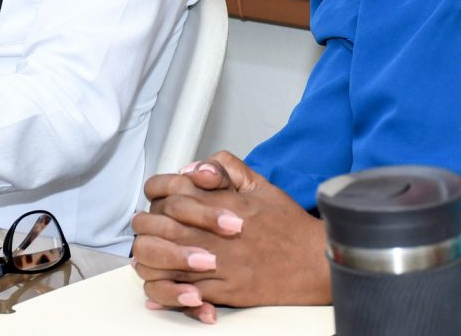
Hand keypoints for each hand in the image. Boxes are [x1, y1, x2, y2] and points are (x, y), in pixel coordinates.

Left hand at [132, 151, 330, 322]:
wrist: (314, 260)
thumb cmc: (287, 223)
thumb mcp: (259, 183)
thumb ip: (226, 167)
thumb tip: (193, 168)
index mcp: (225, 204)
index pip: (176, 195)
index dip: (159, 195)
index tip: (158, 198)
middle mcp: (219, 235)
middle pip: (164, 230)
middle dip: (148, 228)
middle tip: (146, 227)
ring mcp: (222, 265)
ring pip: (169, 265)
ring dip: (152, 261)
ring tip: (148, 256)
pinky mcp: (227, 292)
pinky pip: (187, 295)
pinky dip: (168, 292)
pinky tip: (161, 287)